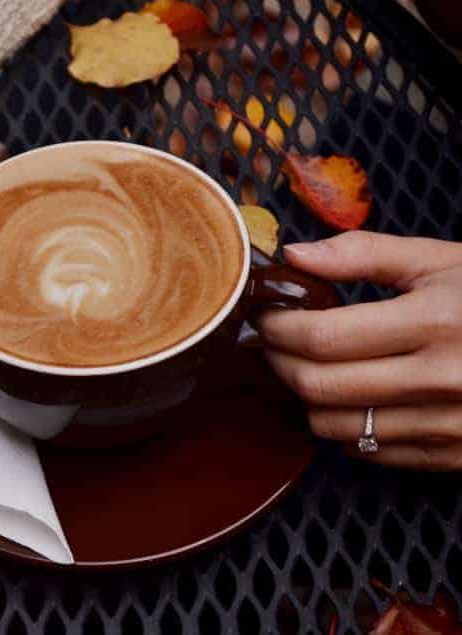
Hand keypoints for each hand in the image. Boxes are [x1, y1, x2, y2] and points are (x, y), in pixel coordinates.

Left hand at [260, 231, 461, 470]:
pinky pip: (370, 451)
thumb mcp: (445, 261)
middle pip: (319, 386)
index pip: (321, 338)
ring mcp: (450, 425)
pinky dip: (343, 426)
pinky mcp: (455, 455)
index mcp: (434, 322)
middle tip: (272, 342)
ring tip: (303, 368)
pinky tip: (347, 398)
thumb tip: (294, 254)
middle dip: (279, 362)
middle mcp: (441, 379)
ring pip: (335, 426)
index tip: (266, 315)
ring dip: (303, 399)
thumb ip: (364, 254)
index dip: (277, 328)